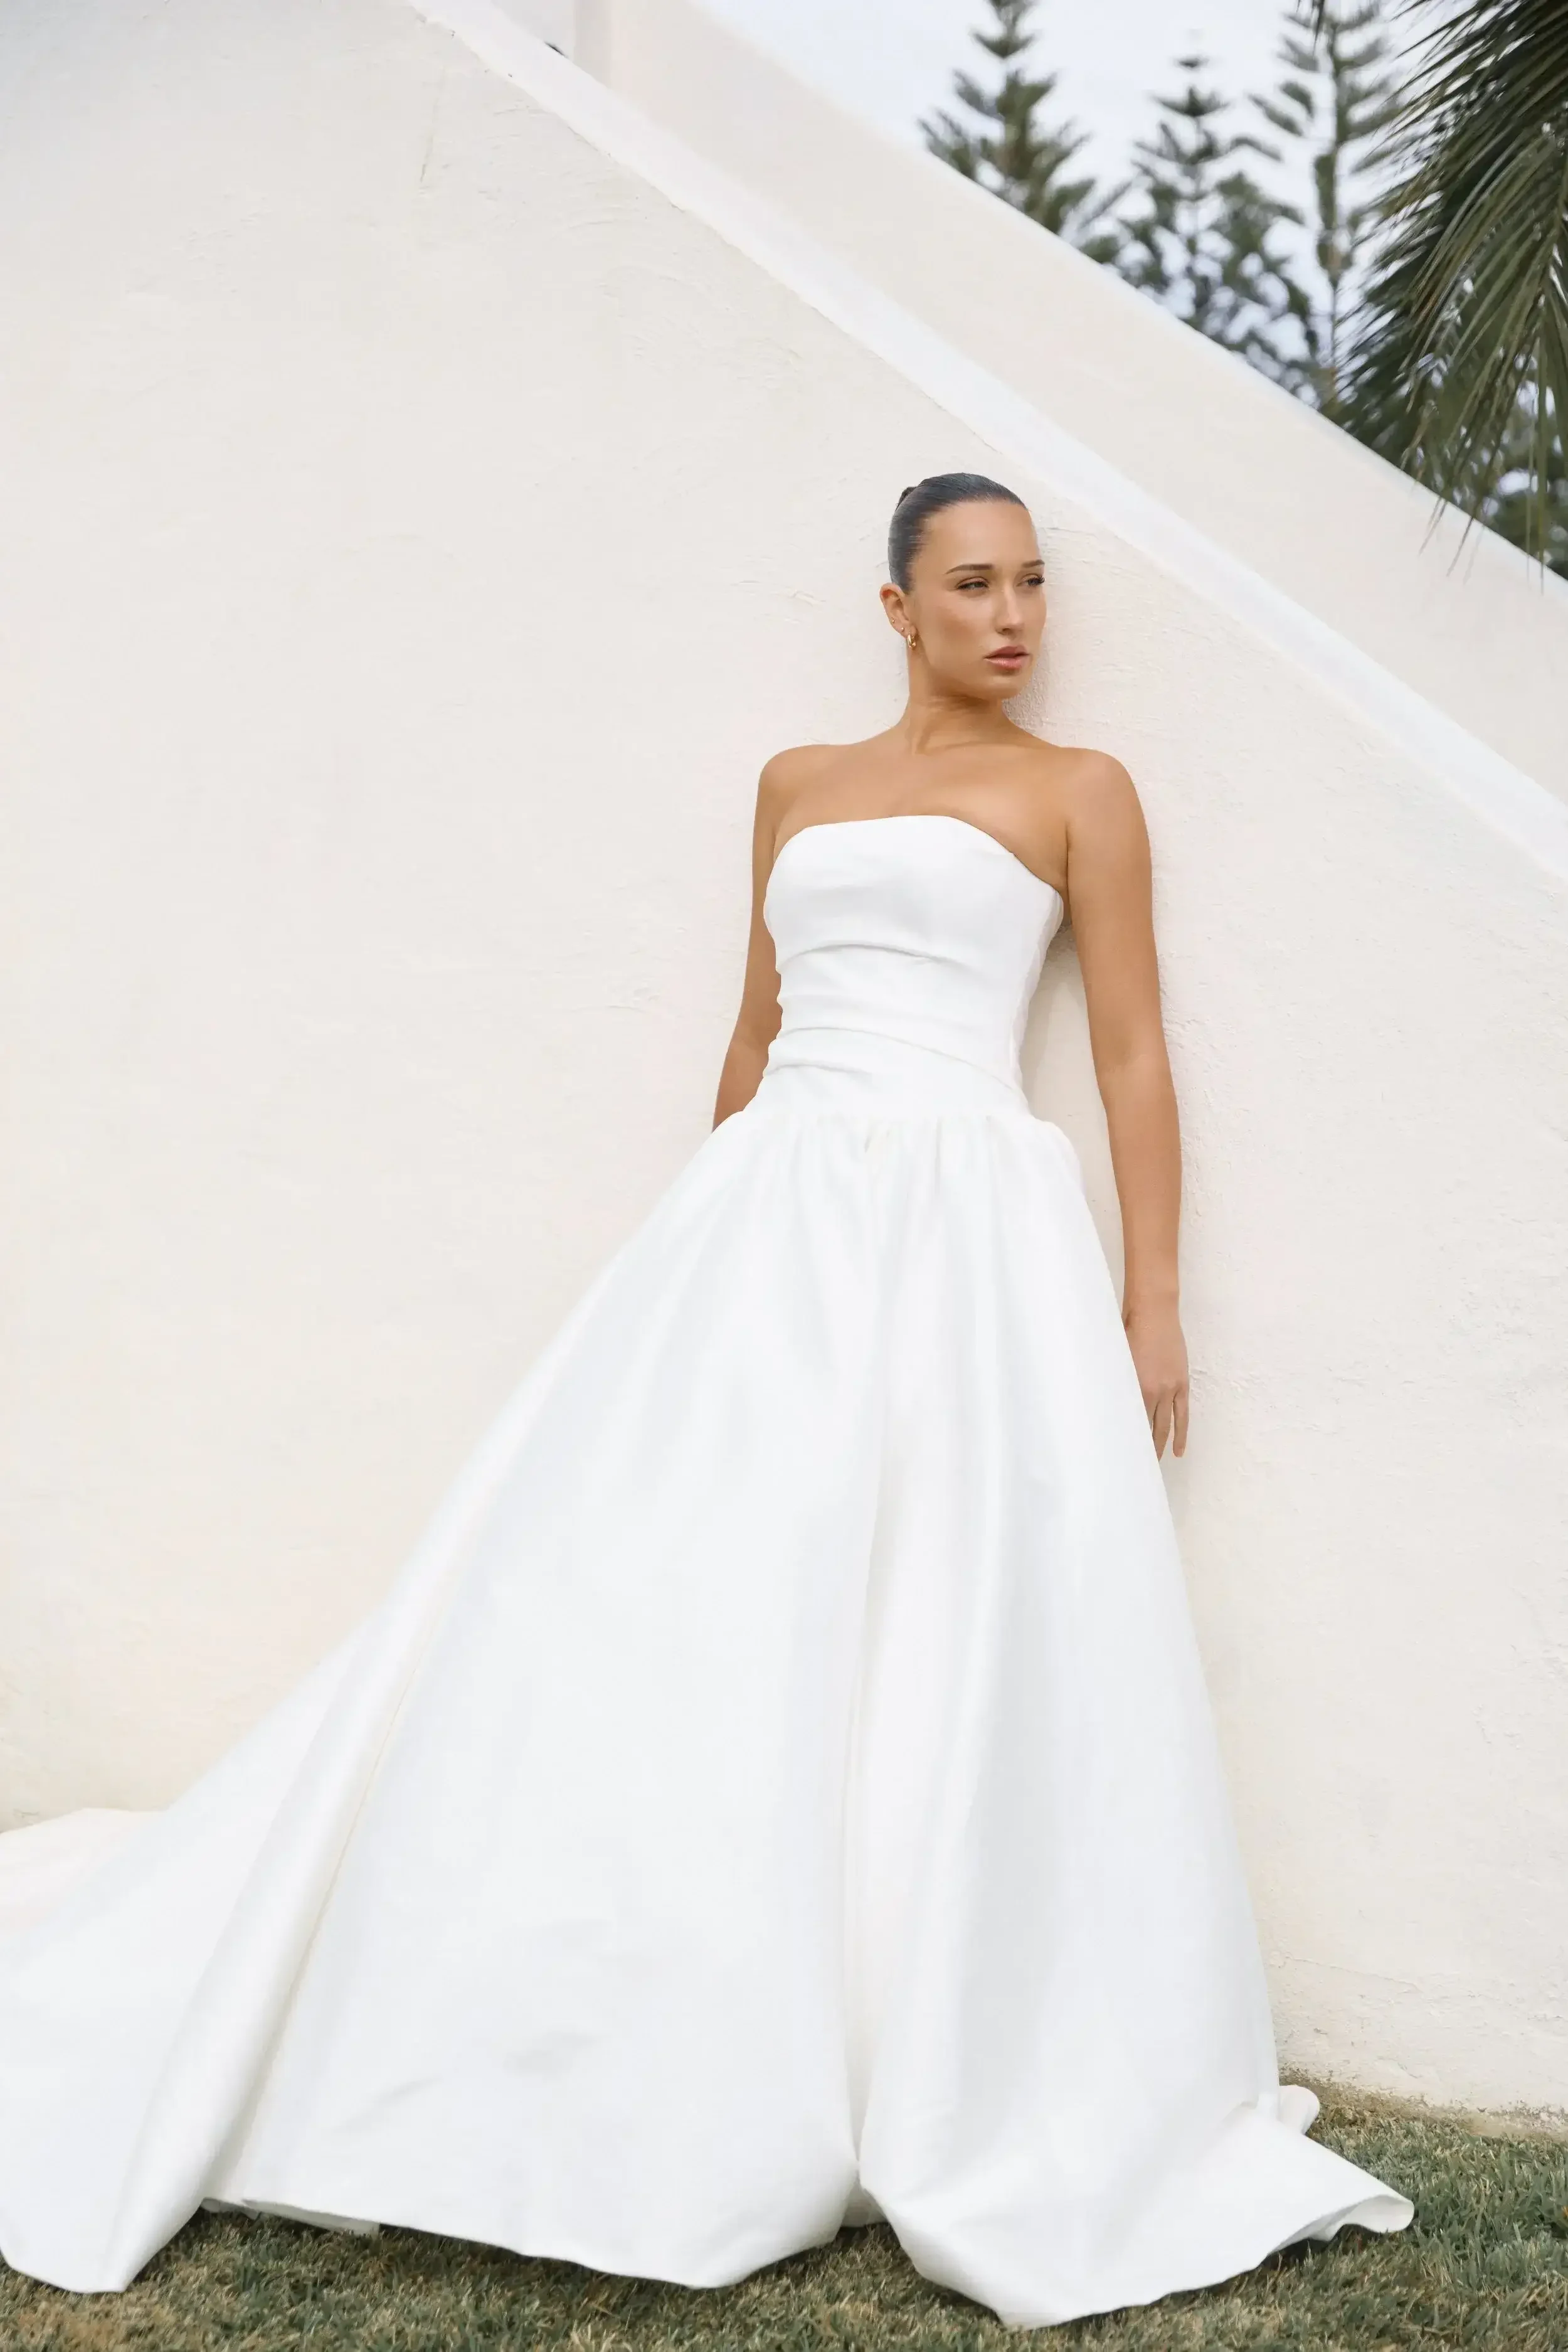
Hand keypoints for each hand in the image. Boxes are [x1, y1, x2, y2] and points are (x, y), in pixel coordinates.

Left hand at [1122, 1298, 1188, 1458]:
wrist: (1154, 1312)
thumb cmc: (1127, 1330)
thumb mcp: (1115, 1359)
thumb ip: (1116, 1383)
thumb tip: (1108, 1406)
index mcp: (1132, 1386)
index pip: (1127, 1421)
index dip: (1123, 1438)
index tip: (1117, 1455)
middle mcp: (1152, 1391)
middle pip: (1147, 1428)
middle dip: (1141, 1448)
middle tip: (1135, 1467)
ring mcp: (1170, 1389)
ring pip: (1166, 1426)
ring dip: (1160, 1445)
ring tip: (1155, 1463)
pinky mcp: (1181, 1384)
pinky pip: (1182, 1415)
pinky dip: (1181, 1434)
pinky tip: (1178, 1451)